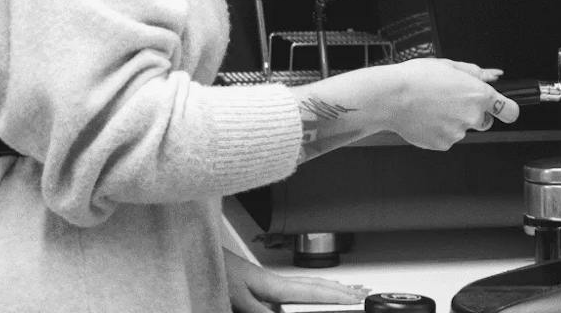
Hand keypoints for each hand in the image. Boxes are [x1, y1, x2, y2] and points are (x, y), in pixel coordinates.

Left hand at [223, 248, 369, 312]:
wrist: (198, 254)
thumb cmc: (214, 271)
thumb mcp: (238, 297)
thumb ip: (262, 312)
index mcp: (272, 285)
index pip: (312, 292)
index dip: (336, 296)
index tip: (357, 298)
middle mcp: (274, 282)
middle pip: (315, 285)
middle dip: (340, 289)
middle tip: (362, 292)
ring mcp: (268, 283)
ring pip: (306, 286)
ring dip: (327, 288)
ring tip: (346, 290)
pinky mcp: (260, 285)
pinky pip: (293, 290)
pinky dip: (311, 289)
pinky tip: (311, 291)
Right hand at [290, 58, 518, 159]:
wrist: (389, 97)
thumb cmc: (414, 78)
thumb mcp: (446, 65)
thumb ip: (474, 72)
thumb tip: (493, 74)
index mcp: (476, 94)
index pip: (510, 110)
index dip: (507, 109)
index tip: (504, 108)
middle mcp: (471, 115)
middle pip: (484, 120)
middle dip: (472, 112)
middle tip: (450, 100)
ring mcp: (458, 132)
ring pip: (463, 129)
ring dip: (452, 120)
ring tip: (431, 106)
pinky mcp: (443, 144)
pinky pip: (447, 138)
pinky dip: (439, 130)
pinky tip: (426, 117)